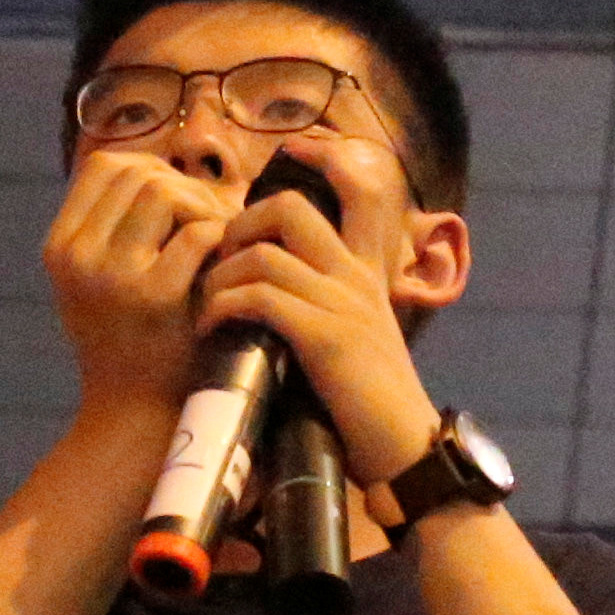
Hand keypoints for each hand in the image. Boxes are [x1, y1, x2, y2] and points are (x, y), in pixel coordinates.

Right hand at [44, 151, 233, 414]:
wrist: (136, 414)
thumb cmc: (131, 342)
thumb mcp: (98, 282)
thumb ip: (114, 228)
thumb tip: (160, 169)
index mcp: (60, 247)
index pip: (104, 166)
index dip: (151, 169)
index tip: (180, 200)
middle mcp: (77, 255)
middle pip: (140, 174)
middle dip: (186, 189)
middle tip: (213, 221)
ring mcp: (112, 275)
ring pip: (166, 192)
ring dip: (205, 209)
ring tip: (220, 240)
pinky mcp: (154, 296)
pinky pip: (197, 232)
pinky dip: (221, 238)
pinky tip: (228, 263)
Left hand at [195, 136, 445, 486]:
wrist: (408, 454)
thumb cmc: (370, 409)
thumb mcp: (351, 344)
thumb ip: (318, 314)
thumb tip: (264, 305)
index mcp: (367, 274)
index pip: (357, 192)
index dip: (319, 162)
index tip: (283, 160)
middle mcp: (357, 277)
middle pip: (289, 208)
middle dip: (237, 225)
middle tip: (216, 263)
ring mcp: (343, 304)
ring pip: (263, 253)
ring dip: (219, 276)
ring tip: (206, 306)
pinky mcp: (326, 337)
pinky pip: (260, 298)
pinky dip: (224, 307)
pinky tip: (212, 329)